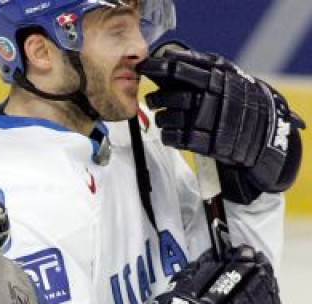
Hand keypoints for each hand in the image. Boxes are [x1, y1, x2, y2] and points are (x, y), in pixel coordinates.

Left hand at [138, 43, 304, 202]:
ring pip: (167, 118)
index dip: (157, 67)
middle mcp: (210, 100)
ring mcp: (207, 123)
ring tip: (165, 116)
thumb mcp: (229, 75)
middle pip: (168, 97)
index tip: (143, 66)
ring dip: (161, 118)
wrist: (263, 132)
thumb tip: (170, 55)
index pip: (178, 70)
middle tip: (153, 99)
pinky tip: (172, 132)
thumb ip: (203, 63)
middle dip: (155, 98)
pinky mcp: (204, 144)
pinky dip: (167, 135)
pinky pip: (172, 139)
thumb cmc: (239, 98)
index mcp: (215, 80)